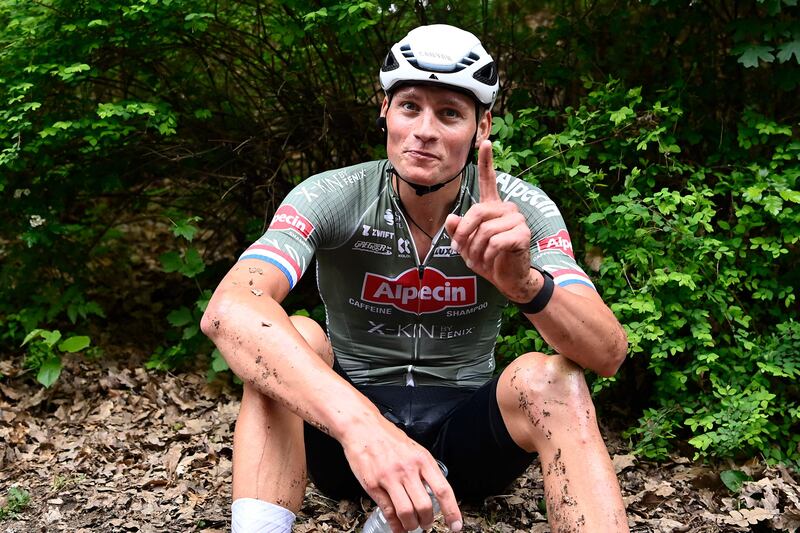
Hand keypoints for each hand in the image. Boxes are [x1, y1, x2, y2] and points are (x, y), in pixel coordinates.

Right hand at [341, 417, 461, 531]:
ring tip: (411, 525)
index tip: (456, 525)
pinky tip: (398, 527)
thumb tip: (434, 491)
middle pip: (425, 506)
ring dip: (411, 525)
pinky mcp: (373, 485)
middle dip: (427, 522)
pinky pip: (388, 511)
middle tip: (426, 524)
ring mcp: (390, 478)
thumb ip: (423, 469)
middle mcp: (408, 469)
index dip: (452, 511)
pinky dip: (395, 525)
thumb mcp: (414, 448)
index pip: (443, 490)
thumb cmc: (387, 437)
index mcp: (422, 459)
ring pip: (407, 512)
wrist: (362, 427)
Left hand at [445, 140, 537, 301]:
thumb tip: (452, 219)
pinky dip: (487, 256)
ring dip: (475, 249)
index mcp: (492, 207)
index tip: (486, 142)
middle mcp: (506, 208)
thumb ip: (458, 230)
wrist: (508, 279)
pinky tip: (493, 261)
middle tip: (460, 250)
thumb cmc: (488, 259)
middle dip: (464, 234)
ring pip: (484, 230)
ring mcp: (517, 219)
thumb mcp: (466, 245)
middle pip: (476, 212)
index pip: (488, 180)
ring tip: (479, 259)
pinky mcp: (522, 233)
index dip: (486, 161)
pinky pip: (495, 242)